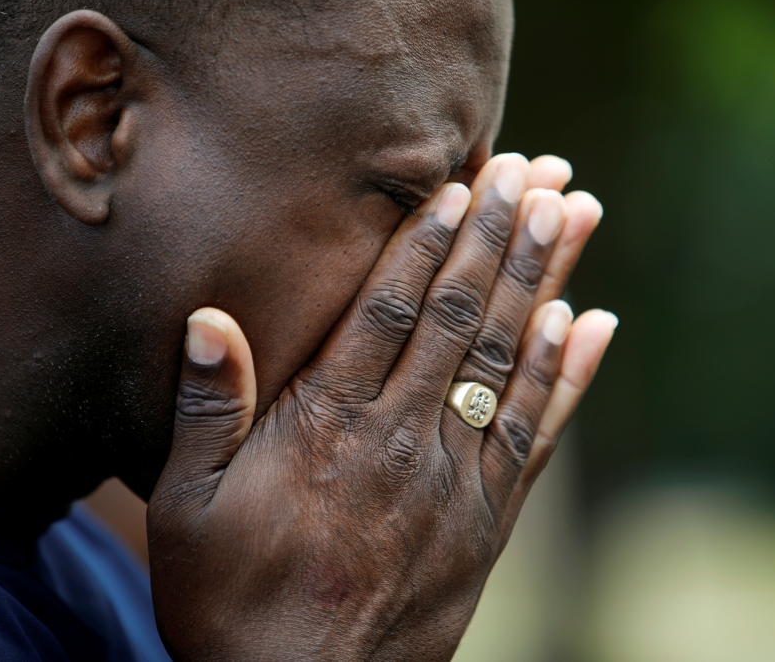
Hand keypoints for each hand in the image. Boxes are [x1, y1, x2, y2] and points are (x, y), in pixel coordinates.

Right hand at [147, 154, 614, 660]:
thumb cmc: (230, 602)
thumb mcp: (184, 508)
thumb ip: (205, 410)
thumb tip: (210, 317)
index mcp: (327, 427)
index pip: (388, 311)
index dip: (430, 242)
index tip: (466, 184)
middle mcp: (400, 440)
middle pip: (460, 319)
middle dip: (501, 238)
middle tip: (539, 171)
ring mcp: (452, 481)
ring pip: (508, 362)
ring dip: (544, 282)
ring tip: (575, 216)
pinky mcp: (485, 524)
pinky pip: (534, 436)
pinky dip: (564, 376)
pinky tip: (589, 324)